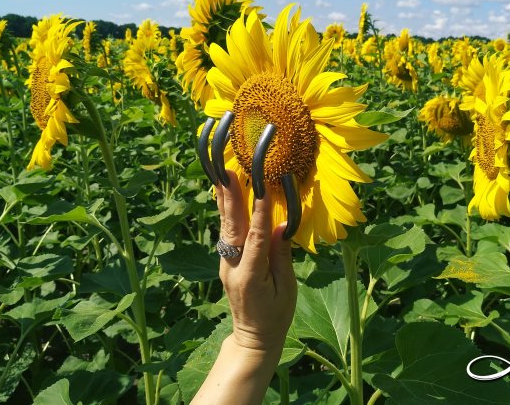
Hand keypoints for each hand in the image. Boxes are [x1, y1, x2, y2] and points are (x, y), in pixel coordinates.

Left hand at [216, 170, 297, 353]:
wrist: (254, 337)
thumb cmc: (276, 316)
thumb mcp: (286, 289)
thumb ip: (282, 257)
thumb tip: (281, 226)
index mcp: (250, 276)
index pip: (256, 238)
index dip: (260, 212)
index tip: (263, 187)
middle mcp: (232, 267)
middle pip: (232, 227)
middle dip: (231, 197)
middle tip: (228, 171)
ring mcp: (225, 263)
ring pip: (225, 226)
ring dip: (224, 199)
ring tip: (222, 173)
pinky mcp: (225, 261)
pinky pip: (226, 232)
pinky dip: (226, 211)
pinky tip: (225, 193)